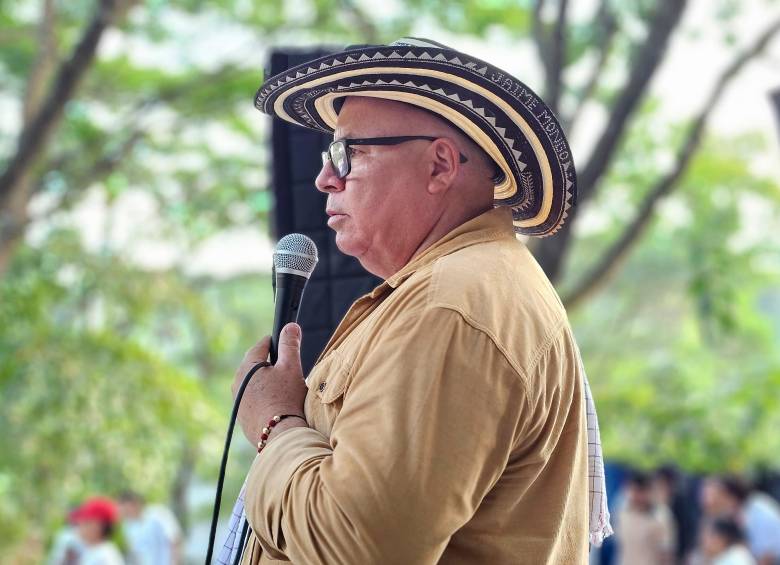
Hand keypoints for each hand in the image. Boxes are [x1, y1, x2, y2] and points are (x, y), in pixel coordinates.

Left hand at [232, 323, 307, 446]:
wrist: (279, 435)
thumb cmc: (286, 398)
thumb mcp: (291, 367)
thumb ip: (290, 344)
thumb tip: (290, 326)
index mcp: (248, 366)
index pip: (262, 345)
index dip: (276, 342)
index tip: (287, 344)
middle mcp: (237, 382)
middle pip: (256, 365)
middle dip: (271, 365)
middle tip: (288, 371)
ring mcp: (237, 400)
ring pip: (253, 384)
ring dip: (266, 383)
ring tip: (283, 391)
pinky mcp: (241, 417)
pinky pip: (252, 400)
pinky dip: (263, 399)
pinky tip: (276, 405)